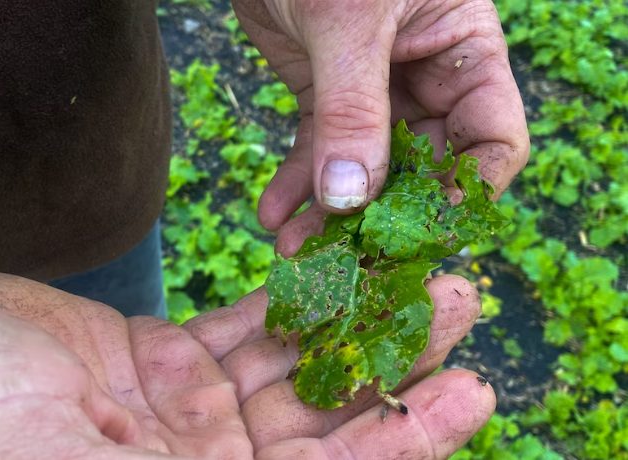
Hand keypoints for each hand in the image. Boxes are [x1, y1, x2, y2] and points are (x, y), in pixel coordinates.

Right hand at [0, 271, 493, 458]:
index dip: (404, 440)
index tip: (470, 393)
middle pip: (327, 412)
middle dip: (395, 361)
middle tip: (458, 304)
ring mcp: (190, 410)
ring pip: (295, 359)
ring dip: (354, 316)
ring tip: (417, 273)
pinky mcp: (163, 358)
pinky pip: (243, 324)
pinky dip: (289, 298)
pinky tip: (334, 269)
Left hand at [233, 0, 528, 254]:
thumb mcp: (347, 20)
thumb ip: (353, 109)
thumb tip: (351, 198)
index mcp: (464, 52)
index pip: (492, 141)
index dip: (465, 193)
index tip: (421, 236)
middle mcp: (427, 79)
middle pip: (423, 169)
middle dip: (384, 218)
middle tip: (345, 259)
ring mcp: (374, 92)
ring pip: (365, 171)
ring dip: (332, 214)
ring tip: (296, 250)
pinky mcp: (325, 97)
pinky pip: (318, 152)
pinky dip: (297, 185)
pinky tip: (273, 215)